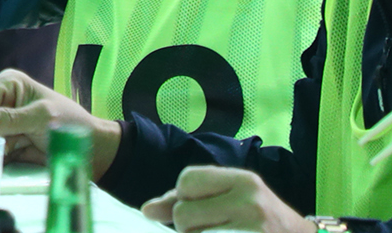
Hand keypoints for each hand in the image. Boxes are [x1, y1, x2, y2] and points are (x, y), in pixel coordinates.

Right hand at [0, 69, 117, 174]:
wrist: (93, 151)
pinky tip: (15, 158)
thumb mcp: (42, 118)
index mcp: (8, 84)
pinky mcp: (7, 142)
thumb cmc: (72, 125)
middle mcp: (0, 101)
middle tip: (10, 146)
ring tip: (18, 150)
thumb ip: (9, 119)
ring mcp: (2, 123)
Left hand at [142, 168, 314, 232]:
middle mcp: (250, 202)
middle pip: (183, 213)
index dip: (182, 197)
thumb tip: (147, 210)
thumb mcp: (231, 199)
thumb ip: (187, 200)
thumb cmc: (261, 221)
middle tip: (208, 229)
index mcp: (243, 180)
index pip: (186, 180)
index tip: (199, 207)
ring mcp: (254, 229)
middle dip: (186, 225)